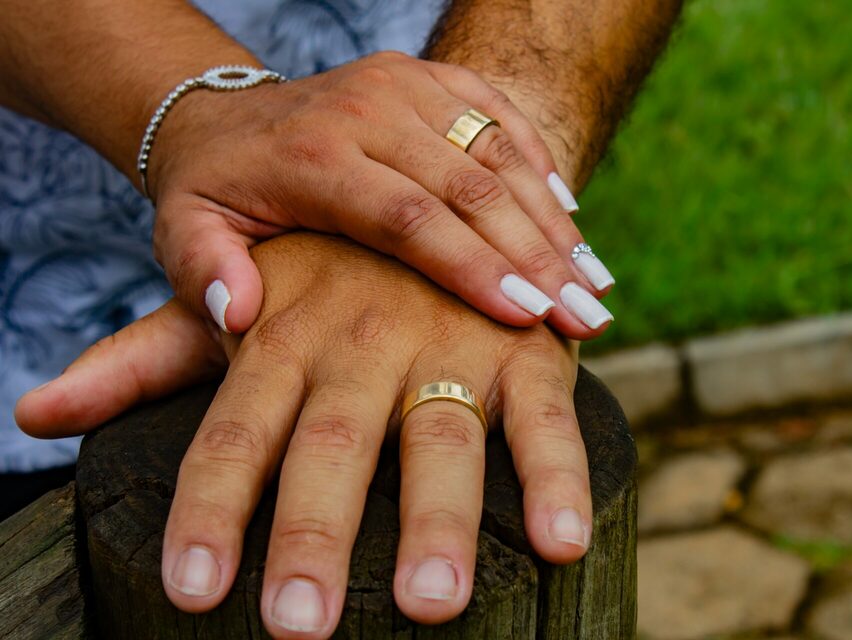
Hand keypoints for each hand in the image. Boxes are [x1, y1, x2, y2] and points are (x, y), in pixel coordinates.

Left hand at [17, 232, 591, 637]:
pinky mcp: (522, 336)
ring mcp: (448, 331)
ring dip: (442, 517)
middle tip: (299, 622)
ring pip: (441, 430)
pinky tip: (563, 539)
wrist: (421, 157)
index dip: (209, 508)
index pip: (232, 427)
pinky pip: (545, 408)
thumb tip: (36, 412)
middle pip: (331, 441)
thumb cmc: (313, 246)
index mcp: (282, 323)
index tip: (194, 591)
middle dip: (315, 531)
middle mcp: (362, 332)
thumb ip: (147, 353)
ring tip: (434, 602)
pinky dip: (558, 471)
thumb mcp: (225, 287)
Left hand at [147, 51, 614, 341]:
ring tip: (596, 282)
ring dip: (553, 220)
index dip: (474, 267)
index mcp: (315, 157)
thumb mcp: (183, 231)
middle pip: (472, 188)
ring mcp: (404, 87)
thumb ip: (204, 272)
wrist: (225, 115)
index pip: (410, 218)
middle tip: (588, 316)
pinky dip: (541, 163)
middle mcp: (368, 111)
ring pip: (498, 152)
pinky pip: (499, 113)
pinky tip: (572, 218)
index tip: (530, 317)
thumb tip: (241, 314)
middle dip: (537, 258)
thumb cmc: (216, 190)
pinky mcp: (428, 78)